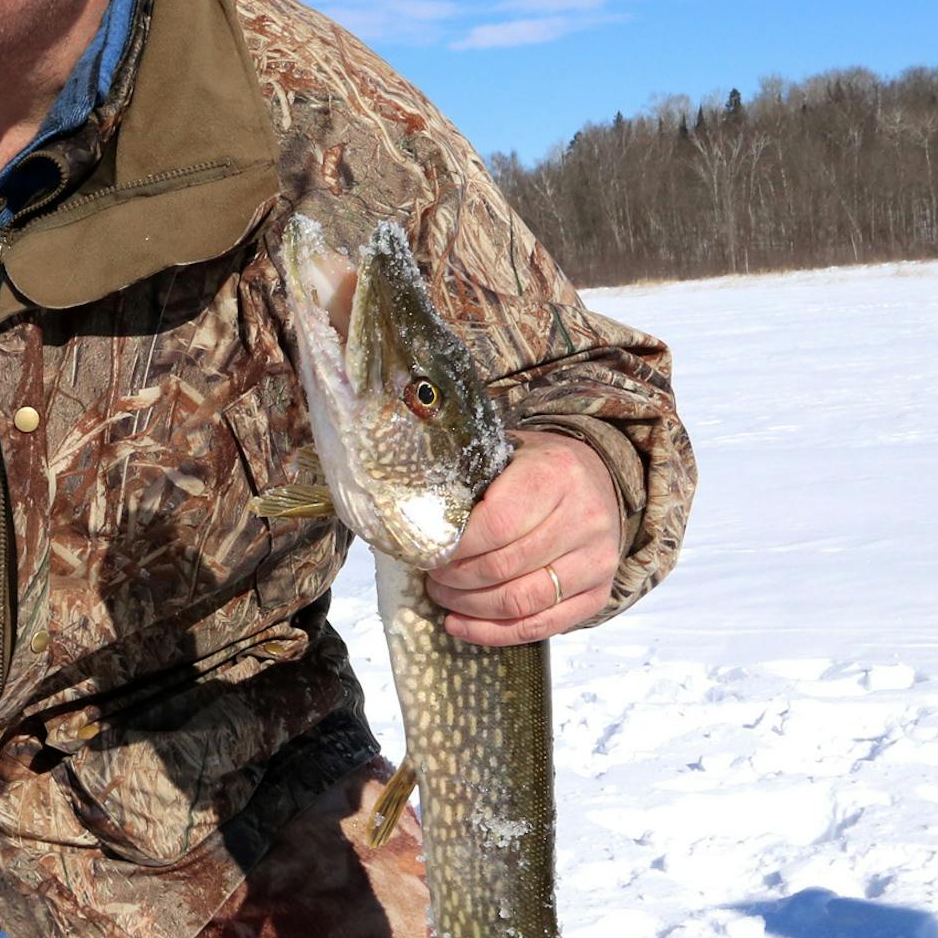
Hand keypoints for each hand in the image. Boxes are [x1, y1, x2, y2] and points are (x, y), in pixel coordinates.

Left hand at [297, 244, 619, 645]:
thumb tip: (340, 305)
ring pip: (517, 601)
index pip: (492, 524)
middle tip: (423, 570)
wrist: (596, 475)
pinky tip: (459, 624)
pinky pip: (540, 627)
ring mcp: (595, 556)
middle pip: (499, 568)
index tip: (418, 544)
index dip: (445, 544)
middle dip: (449, 577)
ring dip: (465, 606)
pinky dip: (492, 633)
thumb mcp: (486, 432)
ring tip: (440, 593)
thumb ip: (427, 400)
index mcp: (551, 469)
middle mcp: (583, 514)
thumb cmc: (517, 456)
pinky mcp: (597, 591)